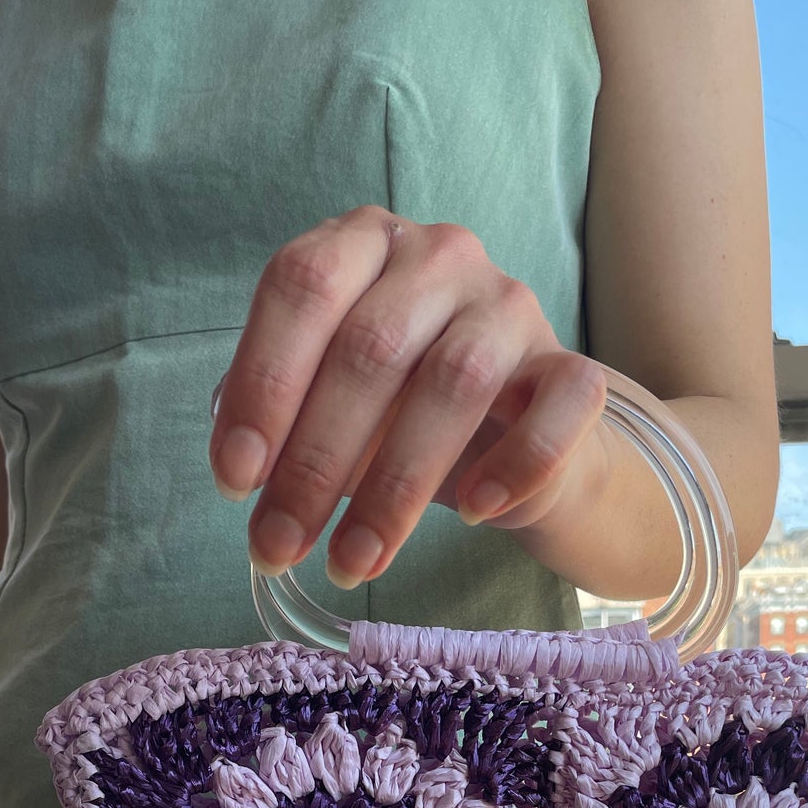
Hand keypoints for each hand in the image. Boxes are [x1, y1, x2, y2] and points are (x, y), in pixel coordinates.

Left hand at [209, 205, 609, 587]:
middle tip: (279, 546)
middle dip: (313, 462)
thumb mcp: (330, 405)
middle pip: (369, 347)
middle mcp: (441, 255)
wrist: (520, 442)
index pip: (302, 286)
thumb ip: (283, 418)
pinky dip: (515, 466)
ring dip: (393, 489)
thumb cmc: (405, 414)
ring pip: (454, 384)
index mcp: (365, 243)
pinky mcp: (571, 368)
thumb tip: (242, 472)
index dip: (263, 384)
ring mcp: (511, 305)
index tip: (235, 480)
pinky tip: (475, 514)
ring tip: (351, 564)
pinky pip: (555, 409)